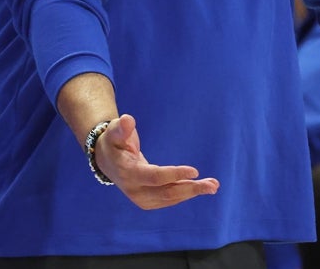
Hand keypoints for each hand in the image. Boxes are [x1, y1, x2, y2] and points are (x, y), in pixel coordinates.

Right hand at [94, 114, 218, 208]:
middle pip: (166, 193)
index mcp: (127, 172)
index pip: (155, 177)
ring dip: (192, 192)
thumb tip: (127, 120)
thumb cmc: (114, 140)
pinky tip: (199, 187)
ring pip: (170, 198)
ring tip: (213, 185)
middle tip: (213, 184)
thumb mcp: (115, 131)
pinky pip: (168, 199)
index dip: (174, 174)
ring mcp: (140, 198)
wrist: (106, 159)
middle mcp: (133, 189)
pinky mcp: (147, 200)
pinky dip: (185, 194)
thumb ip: (122, 127)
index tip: (195, 170)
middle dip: (191, 189)